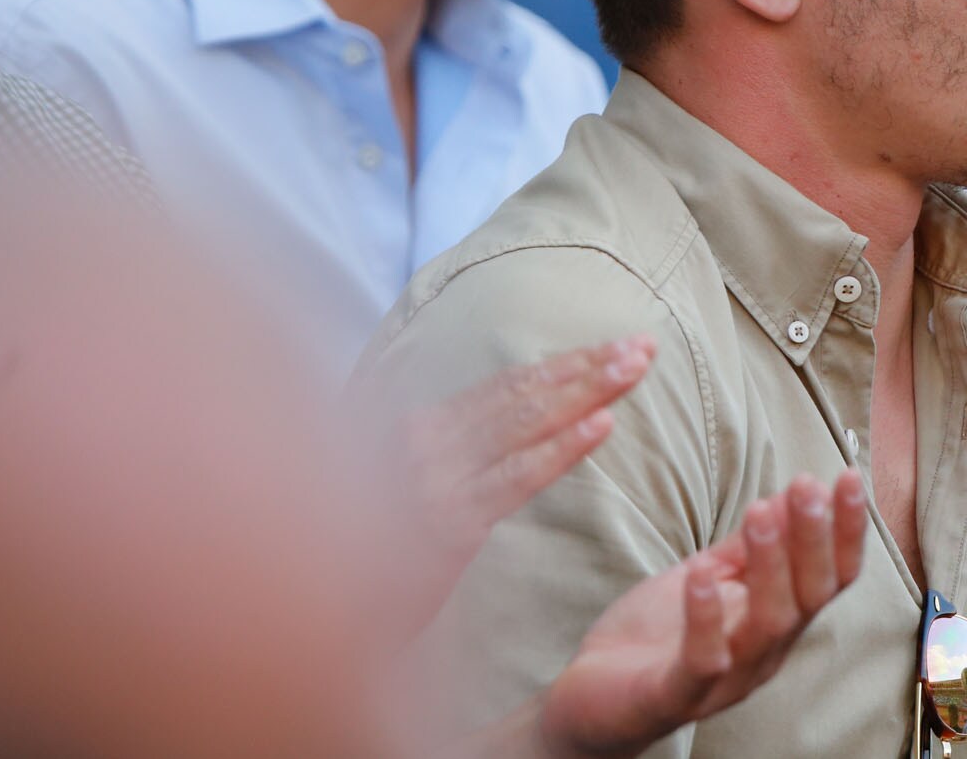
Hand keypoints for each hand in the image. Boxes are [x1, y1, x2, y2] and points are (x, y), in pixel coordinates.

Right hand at [388, 335, 655, 637]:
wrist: (322, 621)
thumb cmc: (371, 556)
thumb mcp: (411, 490)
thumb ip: (454, 453)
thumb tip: (511, 422)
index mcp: (420, 426)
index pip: (507, 386)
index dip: (565, 363)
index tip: (616, 347)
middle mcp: (423, 440)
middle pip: (522, 394)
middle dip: (588, 367)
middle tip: (643, 346)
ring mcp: (433, 478)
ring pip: (525, 423)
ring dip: (587, 392)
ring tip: (635, 369)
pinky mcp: (447, 522)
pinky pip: (517, 477)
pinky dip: (562, 448)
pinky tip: (602, 426)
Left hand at [534, 471, 869, 757]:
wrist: (594, 698)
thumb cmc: (659, 635)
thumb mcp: (710, 575)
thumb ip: (751, 543)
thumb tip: (795, 492)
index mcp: (779, 621)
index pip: (831, 577)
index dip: (846, 530)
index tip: (848, 477)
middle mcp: (764, 653)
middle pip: (810, 597)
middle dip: (814, 538)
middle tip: (807, 486)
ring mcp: (726, 678)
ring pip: (769, 624)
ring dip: (770, 564)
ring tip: (759, 511)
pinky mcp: (678, 694)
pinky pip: (704, 660)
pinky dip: (706, 615)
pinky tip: (701, 571)